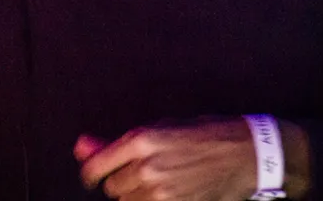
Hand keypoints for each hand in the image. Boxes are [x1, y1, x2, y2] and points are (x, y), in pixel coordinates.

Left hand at [75, 117, 311, 199]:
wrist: (242, 154)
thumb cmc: (200, 134)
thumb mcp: (157, 129)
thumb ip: (115, 143)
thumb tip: (80, 146)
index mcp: (141, 140)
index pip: (96, 168)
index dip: (91, 174)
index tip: (92, 176)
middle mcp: (147, 167)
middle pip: (113, 188)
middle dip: (121, 181)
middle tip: (140, 171)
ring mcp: (162, 191)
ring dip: (135, 195)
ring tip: (156, 181)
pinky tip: (163, 193)